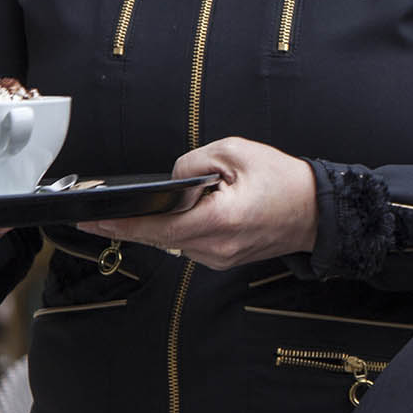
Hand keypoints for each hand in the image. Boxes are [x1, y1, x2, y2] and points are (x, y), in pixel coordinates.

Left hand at [83, 137, 317, 270]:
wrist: (318, 211)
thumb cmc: (285, 181)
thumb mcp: (236, 152)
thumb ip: (193, 163)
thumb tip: (171, 181)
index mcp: (220, 219)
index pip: (159, 225)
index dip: (123, 223)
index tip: (94, 219)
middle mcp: (216, 246)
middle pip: (159, 237)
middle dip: (131, 223)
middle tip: (98, 216)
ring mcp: (219, 258)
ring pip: (173, 242)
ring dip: (161, 224)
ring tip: (153, 208)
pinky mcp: (222, 260)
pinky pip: (189, 245)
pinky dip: (180, 229)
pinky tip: (183, 215)